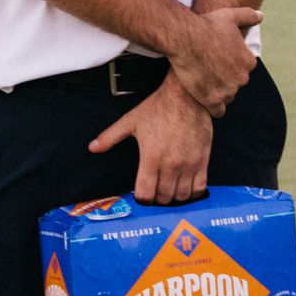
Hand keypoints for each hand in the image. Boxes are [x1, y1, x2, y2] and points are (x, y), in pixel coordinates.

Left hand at [89, 72, 213, 204]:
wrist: (187, 96)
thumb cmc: (160, 107)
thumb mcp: (131, 121)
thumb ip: (110, 137)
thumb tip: (93, 147)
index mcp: (151, 157)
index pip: (145, 194)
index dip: (142, 200)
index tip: (142, 195)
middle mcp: (170, 164)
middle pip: (163, 198)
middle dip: (157, 200)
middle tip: (155, 193)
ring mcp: (188, 164)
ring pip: (182, 196)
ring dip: (174, 198)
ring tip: (170, 191)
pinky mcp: (202, 160)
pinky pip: (199, 187)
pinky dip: (193, 193)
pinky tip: (187, 187)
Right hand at [167, 5, 259, 113]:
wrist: (185, 38)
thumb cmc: (207, 25)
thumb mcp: (231, 15)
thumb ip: (248, 15)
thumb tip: (260, 16)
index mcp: (248, 62)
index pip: (243, 69)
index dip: (230, 65)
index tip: (218, 61)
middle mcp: (242, 78)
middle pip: (235, 84)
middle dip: (225, 79)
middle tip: (208, 71)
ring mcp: (228, 90)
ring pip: (227, 97)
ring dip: (218, 92)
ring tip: (203, 83)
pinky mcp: (212, 100)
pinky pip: (218, 111)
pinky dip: (213, 107)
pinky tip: (203, 99)